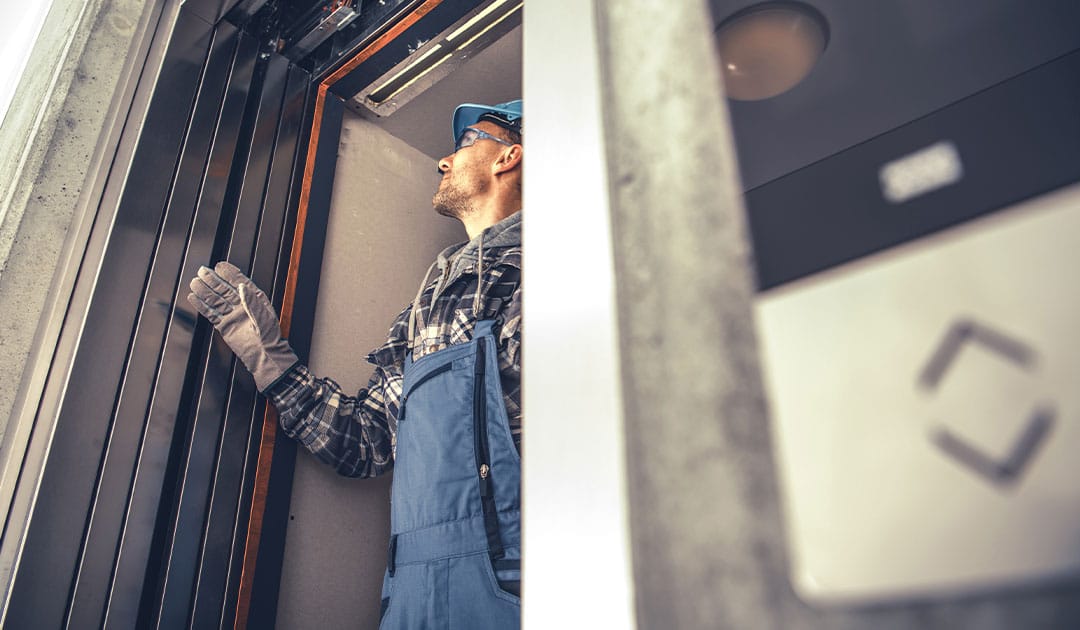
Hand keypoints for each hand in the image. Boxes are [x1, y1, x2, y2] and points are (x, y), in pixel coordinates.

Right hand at [187, 261, 298, 390]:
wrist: (265, 356)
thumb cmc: (270, 338)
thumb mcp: (263, 318)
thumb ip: (252, 302)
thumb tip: (242, 286)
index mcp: (255, 299)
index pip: (240, 282)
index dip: (230, 273)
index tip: (219, 265)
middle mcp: (242, 305)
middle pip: (224, 289)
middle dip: (213, 280)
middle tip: (202, 271)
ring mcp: (232, 315)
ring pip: (216, 300)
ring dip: (205, 291)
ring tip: (194, 282)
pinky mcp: (224, 325)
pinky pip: (211, 313)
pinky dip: (202, 306)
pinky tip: (193, 297)